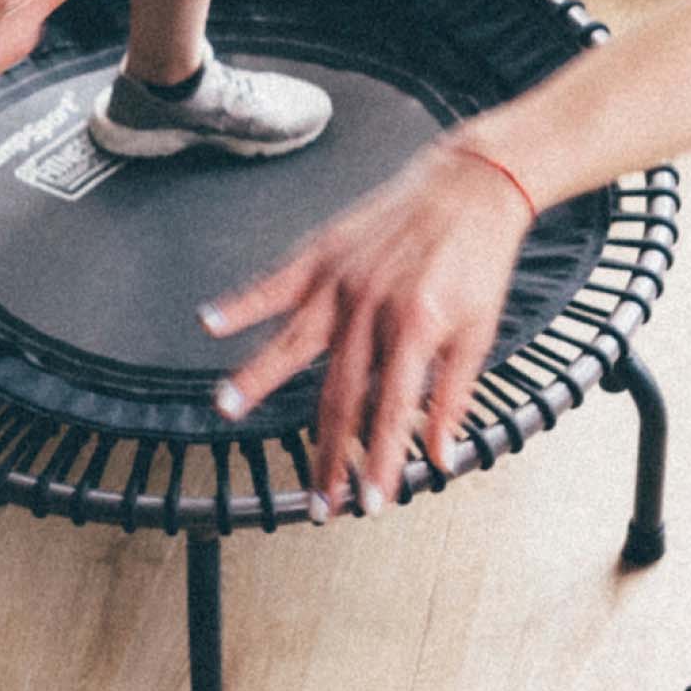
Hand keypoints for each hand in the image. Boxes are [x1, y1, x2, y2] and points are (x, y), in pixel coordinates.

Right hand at [201, 138, 539, 515]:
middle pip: (339, 394)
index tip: (369, 504)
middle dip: (326, 453)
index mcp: (417, 328)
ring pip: (295, 340)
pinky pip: (277, 282)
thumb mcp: (480, 333)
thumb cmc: (477, 261)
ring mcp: (343, 279)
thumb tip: (444, 457)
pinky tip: (211, 321)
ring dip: (259, 378)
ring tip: (228, 409)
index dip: (380, 464)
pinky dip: (243, 303)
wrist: (470, 187)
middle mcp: (373, 307)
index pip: (391, 412)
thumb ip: (455, 398)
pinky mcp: (324, 253)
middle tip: (314, 498)